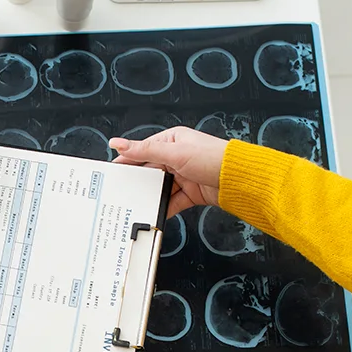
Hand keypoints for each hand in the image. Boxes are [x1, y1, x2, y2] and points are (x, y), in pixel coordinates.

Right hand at [109, 126, 226, 216]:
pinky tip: (157, 212)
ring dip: (152, 196)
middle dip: (139, 182)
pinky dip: (164, 207)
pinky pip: (172, 201)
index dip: (127, 160)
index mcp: (172, 140)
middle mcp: (177, 156)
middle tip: (122, 191)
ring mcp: (184, 175)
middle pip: (150, 171)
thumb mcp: (174, 152)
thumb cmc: (212, 158)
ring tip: (139, 203)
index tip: (113, 171)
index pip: (143, 150)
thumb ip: (144, 150)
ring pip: (160, 188)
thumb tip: (118, 143)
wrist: (238, 180)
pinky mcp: (190, 192)